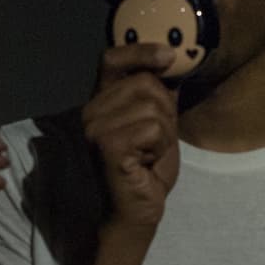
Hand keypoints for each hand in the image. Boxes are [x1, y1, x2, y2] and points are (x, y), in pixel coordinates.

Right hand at [81, 41, 179, 230]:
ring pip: (153, 106)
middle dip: (165, 112)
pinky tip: (146, 163)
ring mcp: (95, 127)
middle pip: (146, 83)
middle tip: (155, 142)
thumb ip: (160, 96)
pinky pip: (153, 128)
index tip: (168, 56)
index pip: (112, 60)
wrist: (135, 212)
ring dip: (164, 134)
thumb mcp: (159, 126)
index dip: (140, 51)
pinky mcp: (107, 144)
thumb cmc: (146, 171)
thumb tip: (174, 61)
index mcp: (101, 103)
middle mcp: (91, 111)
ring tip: (148, 154)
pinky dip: (160, 147)